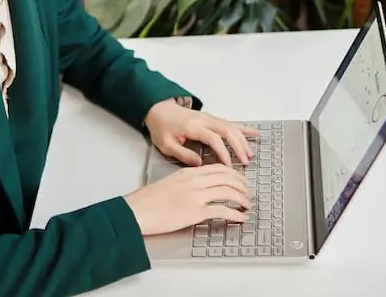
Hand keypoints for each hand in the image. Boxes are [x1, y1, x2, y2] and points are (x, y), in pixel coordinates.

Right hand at [123, 164, 251, 234]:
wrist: (137, 210)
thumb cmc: (149, 199)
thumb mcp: (171, 182)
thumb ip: (188, 181)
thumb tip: (202, 186)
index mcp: (190, 172)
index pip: (219, 169)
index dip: (235, 174)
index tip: (241, 180)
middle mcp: (196, 181)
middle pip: (228, 178)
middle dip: (242, 185)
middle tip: (248, 193)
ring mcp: (196, 196)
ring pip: (228, 192)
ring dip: (242, 198)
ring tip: (247, 205)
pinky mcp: (195, 212)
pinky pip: (222, 210)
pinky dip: (235, 213)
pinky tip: (241, 217)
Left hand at [144, 99, 258, 165]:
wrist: (159, 110)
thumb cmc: (162, 128)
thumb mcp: (166, 145)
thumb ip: (183, 154)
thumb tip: (199, 163)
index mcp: (193, 127)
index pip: (213, 139)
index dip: (223, 153)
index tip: (229, 166)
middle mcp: (204, 120)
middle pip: (227, 131)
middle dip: (238, 147)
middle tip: (245, 162)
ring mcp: (210, 118)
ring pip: (231, 127)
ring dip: (242, 140)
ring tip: (249, 154)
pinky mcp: (212, 118)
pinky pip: (231, 122)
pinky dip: (243, 128)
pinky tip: (254, 133)